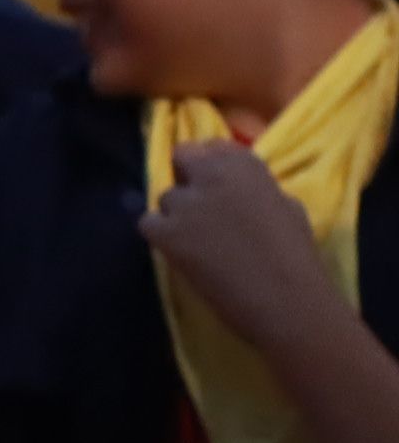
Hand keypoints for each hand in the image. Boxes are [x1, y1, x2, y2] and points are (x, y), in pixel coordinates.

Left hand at [140, 140, 340, 356]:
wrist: (284, 296)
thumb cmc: (295, 254)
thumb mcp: (284, 204)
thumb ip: (253, 187)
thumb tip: (234, 188)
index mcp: (245, 164)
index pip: (210, 146)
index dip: (207, 164)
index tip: (211, 181)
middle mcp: (211, 174)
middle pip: (180, 160)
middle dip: (187, 179)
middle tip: (198, 206)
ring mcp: (185, 203)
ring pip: (165, 197)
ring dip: (176, 213)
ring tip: (196, 237)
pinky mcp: (165, 233)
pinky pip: (147, 223)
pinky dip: (159, 234)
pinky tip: (179, 249)